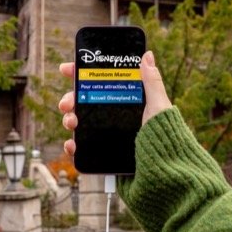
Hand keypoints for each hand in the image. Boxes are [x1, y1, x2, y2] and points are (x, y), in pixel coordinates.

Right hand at [58, 50, 172, 156]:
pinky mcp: (103, 154)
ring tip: (71, 122)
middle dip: (71, 98)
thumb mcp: (158, 108)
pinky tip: (71, 144)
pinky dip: (72, 144)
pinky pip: (82, 147)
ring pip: (80, 122)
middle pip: (85, 102)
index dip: (81, 75)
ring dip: (70, 119)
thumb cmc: (165, 139)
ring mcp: (107, 135)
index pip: (101, 83)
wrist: (163, 176)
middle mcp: (115, 117)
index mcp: (126, 103)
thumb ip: (152, 83)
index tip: (67, 69)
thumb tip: (148, 55)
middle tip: (67, 102)